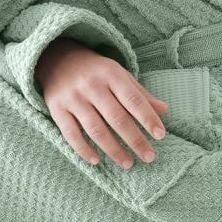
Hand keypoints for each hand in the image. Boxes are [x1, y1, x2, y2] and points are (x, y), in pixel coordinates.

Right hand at [35, 37, 168, 168]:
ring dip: (113, 150)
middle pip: (116, 118)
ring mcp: (73, 98)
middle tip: (149, 157)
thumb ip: (140, 93)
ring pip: (96, 129)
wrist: (57, 58)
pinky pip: (71, 134)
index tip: (160, 135)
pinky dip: (83, 149)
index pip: (133, 99)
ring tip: (128, 163)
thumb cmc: (95, 71)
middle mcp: (91, 85)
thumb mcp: (119, 75)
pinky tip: (96, 161)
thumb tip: (164, 111)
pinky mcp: (57, 109)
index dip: (147, 118)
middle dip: (135, 140)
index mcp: (111, 74)